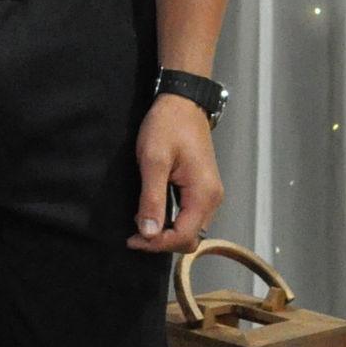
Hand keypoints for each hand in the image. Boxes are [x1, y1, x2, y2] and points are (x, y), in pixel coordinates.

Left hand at [127, 95, 221, 252]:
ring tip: (141, 220)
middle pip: (190, 238)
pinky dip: (171, 221)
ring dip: (166, 232)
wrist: (182, 103)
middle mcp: (212, 199)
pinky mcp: (202, 189)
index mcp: (204, 194)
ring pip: (190, 229)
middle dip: (162, 241)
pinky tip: (152, 211)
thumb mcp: (154, 160)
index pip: (184, 236)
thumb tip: (148, 232)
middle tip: (135, 232)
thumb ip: (152, 197)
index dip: (157, 243)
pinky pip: (189, 216)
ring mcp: (209, 194)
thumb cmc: (167, 126)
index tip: (132, 239)